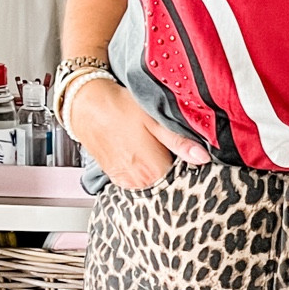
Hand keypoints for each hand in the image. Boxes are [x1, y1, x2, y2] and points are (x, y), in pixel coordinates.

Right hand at [67, 76, 207, 188]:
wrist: (85, 105)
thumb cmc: (118, 108)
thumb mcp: (153, 119)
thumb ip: (178, 141)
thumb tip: (202, 157)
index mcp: (153, 170)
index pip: (185, 180)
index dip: (192, 167)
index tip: (195, 157)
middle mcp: (139, 182)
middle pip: (170, 184)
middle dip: (178, 170)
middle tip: (176, 149)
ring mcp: (127, 183)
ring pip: (156, 183)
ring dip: (161, 171)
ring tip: (158, 149)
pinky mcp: (118, 179)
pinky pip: (140, 182)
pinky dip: (146, 172)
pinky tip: (145, 154)